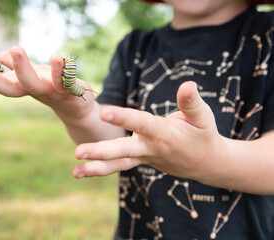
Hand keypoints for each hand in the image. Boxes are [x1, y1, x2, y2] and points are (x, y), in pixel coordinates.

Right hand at [0, 46, 95, 118]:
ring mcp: (52, 91)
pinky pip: (66, 81)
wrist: (78, 107)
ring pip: (36, 83)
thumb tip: (1, 57)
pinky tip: (58, 58)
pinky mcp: (72, 90)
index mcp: (24, 87)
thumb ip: (16, 70)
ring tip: (14, 49)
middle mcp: (35, 91)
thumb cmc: (51, 88)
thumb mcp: (32, 77)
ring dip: (24, 69)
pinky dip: (62, 70)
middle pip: (12, 88)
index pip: (0, 86)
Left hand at [73, 81, 227, 182]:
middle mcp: (151, 148)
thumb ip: (191, 103)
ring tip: (75, 172)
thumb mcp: (203, 117)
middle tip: (78, 152)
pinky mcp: (141, 161)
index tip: (104, 112)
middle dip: (101, 151)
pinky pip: (120, 166)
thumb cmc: (204, 136)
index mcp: (164, 134)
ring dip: (96, 168)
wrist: (207, 165)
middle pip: (123, 151)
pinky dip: (102, 169)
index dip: (124, 118)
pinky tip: (81, 171)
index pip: (141, 123)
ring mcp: (145, 158)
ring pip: (119, 164)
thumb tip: (188, 84)